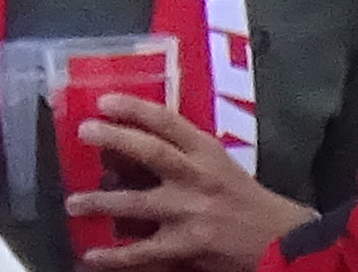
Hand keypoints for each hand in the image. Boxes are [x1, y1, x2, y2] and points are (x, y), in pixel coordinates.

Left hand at [68, 94, 309, 270]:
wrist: (283, 242)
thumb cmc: (244, 198)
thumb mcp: (219, 164)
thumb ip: (181, 151)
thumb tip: (125, 137)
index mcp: (207, 154)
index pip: (168, 122)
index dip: (134, 108)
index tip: (103, 102)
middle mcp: (198, 179)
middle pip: (153, 154)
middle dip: (116, 140)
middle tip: (84, 132)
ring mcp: (192, 214)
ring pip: (140, 204)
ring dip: (102, 202)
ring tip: (73, 202)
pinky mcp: (189, 247)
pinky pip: (146, 251)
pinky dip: (117, 255)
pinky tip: (92, 254)